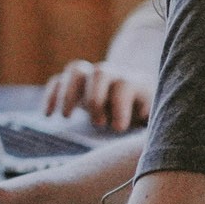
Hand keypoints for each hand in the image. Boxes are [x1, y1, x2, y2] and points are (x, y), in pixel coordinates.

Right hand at [40, 59, 155, 131]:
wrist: (135, 93)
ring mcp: (91, 76)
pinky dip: (51, 96)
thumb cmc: (146, 113)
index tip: (118, 128)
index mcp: (134, 84)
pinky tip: (47, 115)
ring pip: (76, 70)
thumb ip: (155, 124)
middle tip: (98, 123)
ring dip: (69, 93)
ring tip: (67, 118)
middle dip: (95, 98)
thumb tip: (157, 133)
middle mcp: (112, 75)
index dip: (120, 106)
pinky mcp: (74, 84)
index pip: (125, 86)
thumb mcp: (155, 118)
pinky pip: (58, 81)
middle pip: (101, 73)